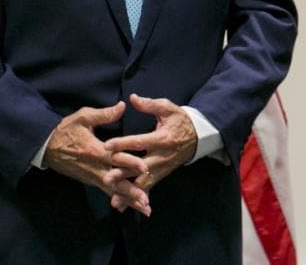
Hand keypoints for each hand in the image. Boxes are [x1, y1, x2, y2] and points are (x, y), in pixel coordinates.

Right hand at [42, 102, 151, 216]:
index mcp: (95, 150)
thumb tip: (123, 106)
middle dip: (131, 191)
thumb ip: (104, 114)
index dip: (130, 163)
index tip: (145, 168)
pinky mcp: (90, 180)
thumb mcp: (83, 117)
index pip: (115, 158)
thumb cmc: (66, 130)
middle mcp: (95, 167)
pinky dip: (119, 198)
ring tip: (144, 209)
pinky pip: (107, 191)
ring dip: (128, 199)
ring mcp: (92, 176)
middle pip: (116, 181)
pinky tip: (130, 205)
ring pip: (112, 190)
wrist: (47, 147)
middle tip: (146, 200)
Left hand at [103, 94, 197, 211]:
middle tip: (107, 178)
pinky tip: (124, 205)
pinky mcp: (162, 175)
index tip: (107, 146)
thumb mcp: (168, 108)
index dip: (123, 144)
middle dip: (123, 174)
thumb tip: (132, 98)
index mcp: (161, 138)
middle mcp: (161, 156)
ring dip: (129, 192)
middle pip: (140, 167)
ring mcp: (162, 168)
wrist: (198, 136)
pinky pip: (148, 188)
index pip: (139, 142)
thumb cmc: (180, 120)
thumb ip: (150, 104)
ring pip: (144, 183)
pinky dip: (137, 198)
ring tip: (115, 201)